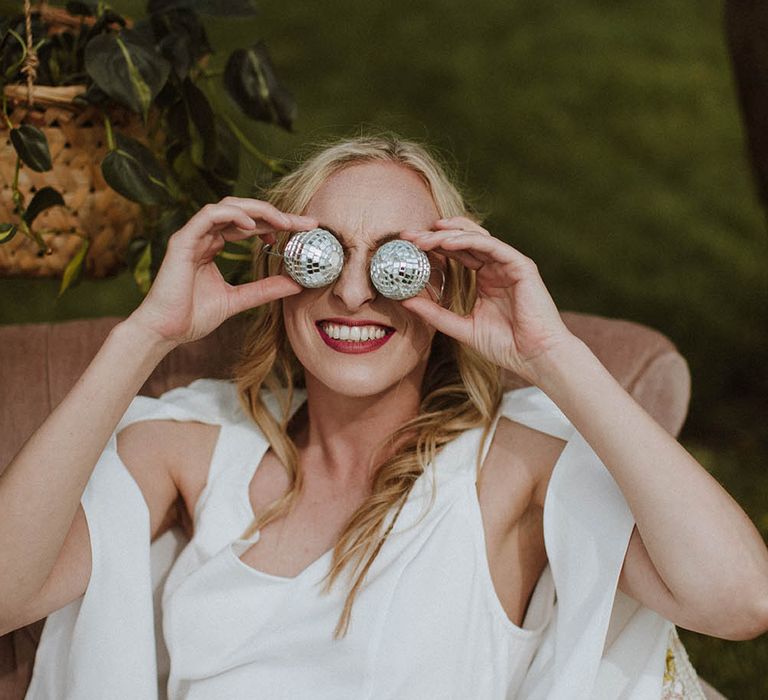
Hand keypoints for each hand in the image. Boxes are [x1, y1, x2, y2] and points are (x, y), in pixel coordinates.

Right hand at [128, 197, 316, 345]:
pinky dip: (232, 215)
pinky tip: (253, 225)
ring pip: (227, 207)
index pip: (249, 225)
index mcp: (214, 246)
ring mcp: (192, 236)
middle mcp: (204, 236)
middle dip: (275, 214)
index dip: (276, 224)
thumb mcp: (237, 300)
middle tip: (304, 223)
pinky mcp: (182, 240)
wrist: (164, 331)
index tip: (303, 230)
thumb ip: (264, 290)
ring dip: (258, 210)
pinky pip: (209, 216)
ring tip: (283, 222)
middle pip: (243, 212)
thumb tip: (296, 284)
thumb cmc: (192, 316)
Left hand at [399, 217, 575, 383]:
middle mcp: (497, 267)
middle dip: (435, 236)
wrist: (535, 357)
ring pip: (476, 238)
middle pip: (462, 241)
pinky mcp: (521, 266)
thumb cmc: (505, 346)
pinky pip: (492, 246)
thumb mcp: (462, 327)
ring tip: (425, 237)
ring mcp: (509, 264)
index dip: (432, 247)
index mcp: (485, 279)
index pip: (456, 254)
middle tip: (409, 236)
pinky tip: (448, 242)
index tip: (406, 246)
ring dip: (449, 235)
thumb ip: (436, 313)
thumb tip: (406, 301)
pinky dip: (469, 241)